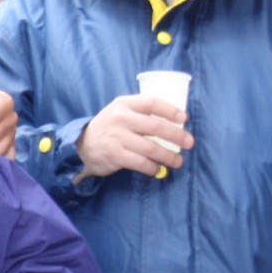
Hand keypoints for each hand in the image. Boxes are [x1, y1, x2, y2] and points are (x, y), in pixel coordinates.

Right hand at [78, 93, 193, 178]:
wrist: (82, 145)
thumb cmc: (109, 127)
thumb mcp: (119, 111)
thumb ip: (140, 111)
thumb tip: (173, 121)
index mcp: (124, 104)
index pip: (151, 103)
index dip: (170, 110)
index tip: (184, 118)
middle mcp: (120, 119)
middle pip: (155, 127)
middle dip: (176, 135)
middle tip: (189, 143)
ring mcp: (117, 138)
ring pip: (150, 148)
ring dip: (168, 156)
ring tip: (178, 161)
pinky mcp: (115, 155)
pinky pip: (141, 163)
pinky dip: (153, 168)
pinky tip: (159, 169)